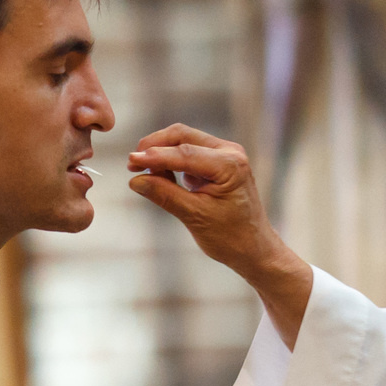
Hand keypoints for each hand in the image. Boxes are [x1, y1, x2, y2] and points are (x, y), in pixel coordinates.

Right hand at [127, 125, 312, 341]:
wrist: (254, 248)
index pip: (184, 153)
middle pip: (183, 136)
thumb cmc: (231, 237)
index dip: (154, 156)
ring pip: (184, 141)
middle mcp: (230, 152)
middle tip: (132, 163)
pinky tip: (160, 176)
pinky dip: (172, 160)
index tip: (131, 161)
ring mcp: (226, 155)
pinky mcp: (219, 161)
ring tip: (144, 172)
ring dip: (162, 152)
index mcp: (230, 165)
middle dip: (155, 147)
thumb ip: (165, 195)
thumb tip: (135, 180)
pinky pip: (190, 152)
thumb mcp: (194, 216)